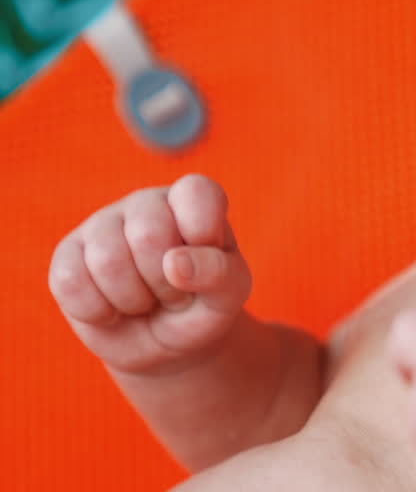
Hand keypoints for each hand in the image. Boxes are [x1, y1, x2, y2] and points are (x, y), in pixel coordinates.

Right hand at [48, 174, 250, 375]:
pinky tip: (113, 309)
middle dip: (166, 282)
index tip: (210, 265)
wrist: (164, 343)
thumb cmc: (202, 305)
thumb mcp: (229, 294)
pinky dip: (98, 311)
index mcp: (193, 199)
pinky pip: (70, 282)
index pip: (196, 192)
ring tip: (145, 301)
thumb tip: (174, 262)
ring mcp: (102, 224)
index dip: (203, 236)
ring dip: (133, 300)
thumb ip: (219, 273)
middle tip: (174, 293)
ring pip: (107, 260)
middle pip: (148, 235)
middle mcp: (147, 202)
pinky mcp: (67, 254)